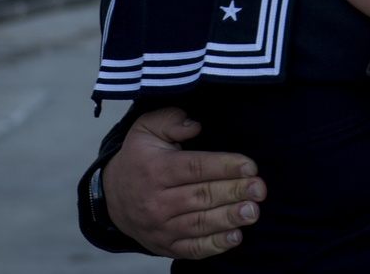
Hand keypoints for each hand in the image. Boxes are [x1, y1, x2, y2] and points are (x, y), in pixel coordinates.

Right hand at [102, 107, 266, 258]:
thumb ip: (171, 121)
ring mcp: (160, 227)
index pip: (196, 168)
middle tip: (259, 189)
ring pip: (199, 223)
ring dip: (229, 218)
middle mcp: (156, 201)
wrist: (110, 195)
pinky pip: (191, 248)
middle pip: (201, 196)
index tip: (250, 166)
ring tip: (253, 211)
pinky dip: (214, 245)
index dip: (225, 166)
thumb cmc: (139, 157)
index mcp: (156, 170)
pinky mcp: (164, 245)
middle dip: (234, 192)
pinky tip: (236, 236)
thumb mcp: (146, 129)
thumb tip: (195, 126)